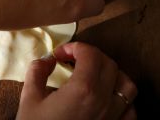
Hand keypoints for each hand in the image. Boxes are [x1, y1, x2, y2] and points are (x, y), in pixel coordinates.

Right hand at [16, 42, 137, 119]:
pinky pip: (130, 111)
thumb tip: (47, 59)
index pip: (90, 54)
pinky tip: (105, 101)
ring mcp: (113, 119)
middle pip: (110, 65)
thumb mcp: (29, 99)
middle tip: (73, 61)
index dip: (75, 47)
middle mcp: (103, 102)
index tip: (60, 54)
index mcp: (83, 90)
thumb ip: (37, 72)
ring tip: (94, 77)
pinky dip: (121, 100)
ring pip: (127, 86)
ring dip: (112, 75)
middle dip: (92, 56)